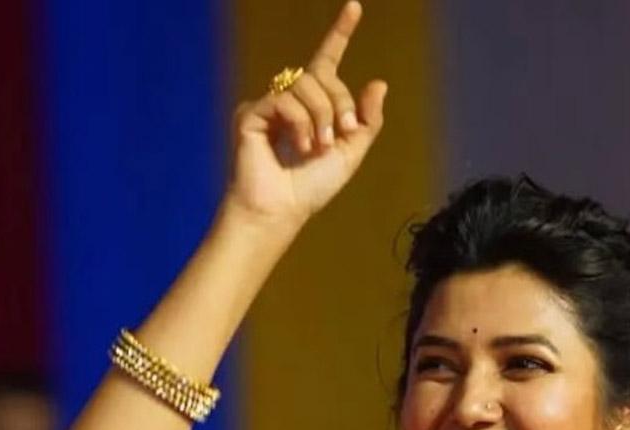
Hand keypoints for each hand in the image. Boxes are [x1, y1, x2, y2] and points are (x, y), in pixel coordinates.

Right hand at [223, 1, 385, 240]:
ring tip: (317, 147)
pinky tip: (299, 148)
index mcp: (314, 106)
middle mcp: (290, 99)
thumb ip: (366, 120)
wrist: (283, 210)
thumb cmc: (312, 187)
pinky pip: (285, 99)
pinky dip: (300, 123)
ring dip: (321, 116)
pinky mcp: (252, 113)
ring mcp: (269, 104)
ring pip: (305, 84)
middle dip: (340, 103)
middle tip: (342, 134)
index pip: (327, 62)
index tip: (355, 7)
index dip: (340, 34)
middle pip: (322, 75)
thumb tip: (378, 82)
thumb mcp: (351, 152)